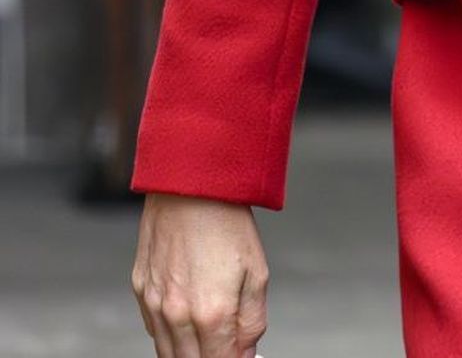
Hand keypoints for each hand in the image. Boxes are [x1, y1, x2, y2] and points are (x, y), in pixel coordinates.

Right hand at [131, 192, 268, 356]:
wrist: (191, 184)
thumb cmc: (227, 222)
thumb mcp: (256, 272)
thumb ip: (252, 321)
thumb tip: (246, 354)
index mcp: (211, 314)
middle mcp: (177, 315)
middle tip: (224, 347)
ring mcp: (154, 304)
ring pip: (167, 353)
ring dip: (187, 354)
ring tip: (207, 339)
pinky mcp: (140, 289)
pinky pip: (153, 328)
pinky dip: (169, 334)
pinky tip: (185, 319)